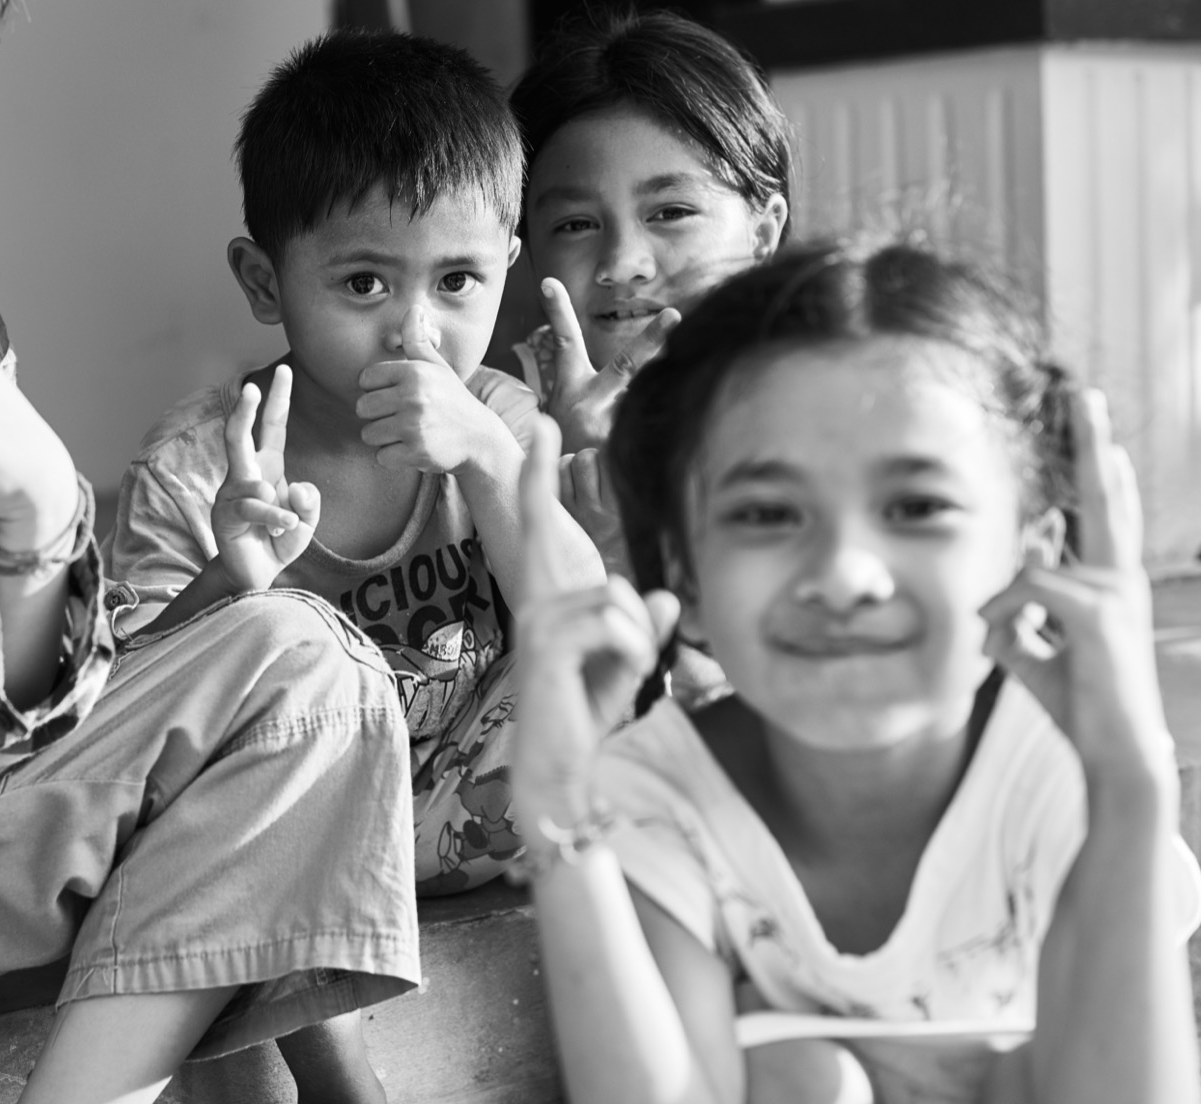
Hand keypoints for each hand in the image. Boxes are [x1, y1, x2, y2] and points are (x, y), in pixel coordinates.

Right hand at [212, 365, 320, 591]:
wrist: (257, 575)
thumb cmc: (279, 540)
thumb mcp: (307, 519)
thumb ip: (310, 501)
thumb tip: (294, 488)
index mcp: (267, 467)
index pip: (272, 426)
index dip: (278, 399)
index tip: (284, 369)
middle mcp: (245, 475)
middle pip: (238, 436)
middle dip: (243, 412)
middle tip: (251, 388)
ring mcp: (231, 495)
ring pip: (248, 479)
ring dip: (275, 504)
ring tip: (288, 523)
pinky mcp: (225, 516)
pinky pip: (252, 508)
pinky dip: (275, 518)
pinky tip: (284, 528)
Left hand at [357, 305, 507, 474]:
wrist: (479, 438)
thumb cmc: (451, 400)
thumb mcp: (437, 367)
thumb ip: (418, 341)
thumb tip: (413, 309)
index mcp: (414, 372)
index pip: (366, 379)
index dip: (376, 389)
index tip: (395, 395)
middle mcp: (413, 396)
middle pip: (362, 408)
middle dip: (376, 416)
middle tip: (398, 417)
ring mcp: (414, 426)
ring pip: (368, 434)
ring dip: (383, 438)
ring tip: (406, 433)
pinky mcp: (415, 452)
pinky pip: (381, 457)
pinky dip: (393, 457)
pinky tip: (412, 449)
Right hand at [512, 415, 677, 821]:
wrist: (560, 774)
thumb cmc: (585, 721)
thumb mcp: (624, 669)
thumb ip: (642, 632)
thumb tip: (665, 600)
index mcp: (550, 603)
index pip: (542, 532)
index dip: (540, 481)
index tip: (544, 429)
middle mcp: (536, 604)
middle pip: (551, 529)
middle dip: (539, 478)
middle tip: (543, 427)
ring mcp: (536, 623)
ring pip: (616, 595)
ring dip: (639, 639)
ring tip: (625, 672)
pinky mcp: (545, 648)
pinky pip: (614, 623)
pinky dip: (635, 653)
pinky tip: (620, 680)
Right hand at [536, 276, 678, 453]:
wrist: (561, 505)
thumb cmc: (569, 454)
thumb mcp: (566, 423)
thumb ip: (596, 399)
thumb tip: (624, 377)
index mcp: (572, 392)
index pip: (564, 343)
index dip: (557, 311)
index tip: (549, 282)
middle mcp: (589, 404)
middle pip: (626, 364)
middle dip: (653, 339)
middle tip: (676, 314)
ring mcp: (603, 428)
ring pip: (644, 407)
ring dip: (661, 412)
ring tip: (673, 397)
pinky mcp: (617, 453)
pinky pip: (649, 440)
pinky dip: (660, 448)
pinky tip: (669, 463)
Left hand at [980, 391, 1173, 783]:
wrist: (1114, 751)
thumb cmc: (1077, 703)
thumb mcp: (1036, 647)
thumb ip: (1022, 608)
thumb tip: (1012, 574)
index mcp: (1112, 583)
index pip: (1106, 514)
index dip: (1100, 472)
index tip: (1099, 434)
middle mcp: (1122, 578)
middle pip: (1105, 498)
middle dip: (1092, 444)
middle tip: (1085, 394)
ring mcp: (1117, 593)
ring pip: (1031, 570)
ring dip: (1003, 611)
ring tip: (1002, 643)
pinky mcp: (1100, 613)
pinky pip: (1027, 590)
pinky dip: (1004, 615)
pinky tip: (1001, 641)